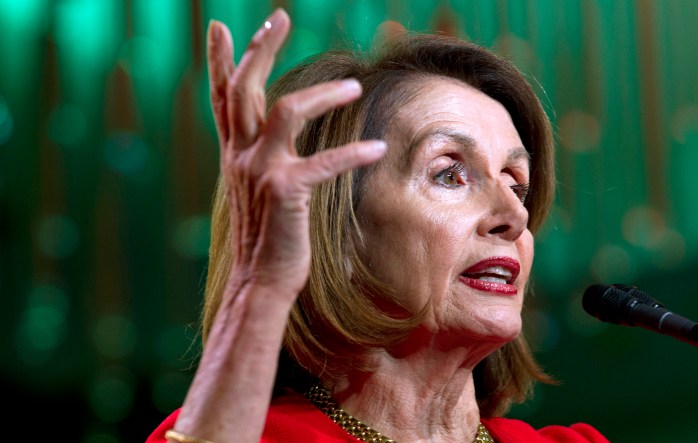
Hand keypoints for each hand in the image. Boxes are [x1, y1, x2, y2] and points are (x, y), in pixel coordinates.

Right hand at [167, 10, 385, 442]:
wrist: (261, 282)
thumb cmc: (267, 239)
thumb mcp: (257, 192)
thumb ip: (261, 159)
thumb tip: (273, 138)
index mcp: (234, 155)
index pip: (222, 98)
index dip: (219, 61)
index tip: (219, 27)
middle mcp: (241, 157)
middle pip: (244, 88)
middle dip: (260, 48)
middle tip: (279, 16)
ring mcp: (261, 173)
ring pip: (285, 111)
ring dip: (321, 94)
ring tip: (354, 85)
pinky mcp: (287, 192)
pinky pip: (323, 163)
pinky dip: (352, 153)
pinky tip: (377, 148)